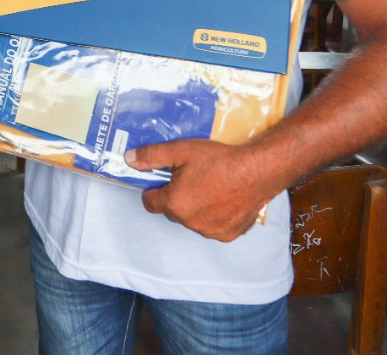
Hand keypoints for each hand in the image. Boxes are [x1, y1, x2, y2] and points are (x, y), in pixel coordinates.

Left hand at [130, 139, 281, 241]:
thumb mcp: (181, 151)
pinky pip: (213, 227)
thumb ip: (151, 156)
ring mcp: (210, 231)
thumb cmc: (219, 160)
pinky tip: (224, 199)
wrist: (258, 170)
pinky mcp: (228, 235)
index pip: (150, 203)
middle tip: (190, 178)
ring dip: (195, 208)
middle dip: (176, 197)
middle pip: (172, 211)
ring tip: (210, 186)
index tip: (161, 180)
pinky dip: (215, 216)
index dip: (152, 190)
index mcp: (174, 204)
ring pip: (193, 220)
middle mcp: (190, 223)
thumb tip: (129, 159)